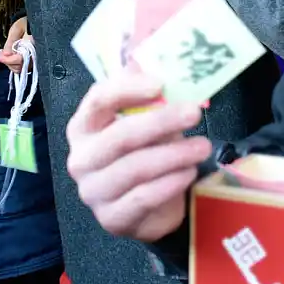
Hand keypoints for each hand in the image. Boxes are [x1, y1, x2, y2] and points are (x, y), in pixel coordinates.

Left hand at [0, 17, 31, 74]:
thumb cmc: (25, 23)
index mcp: (33, 46)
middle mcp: (35, 54)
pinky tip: (8, 55)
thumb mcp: (16, 29)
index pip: (20, 59)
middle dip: (8, 62)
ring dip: (9, 63)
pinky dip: (13, 63)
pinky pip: (21, 66)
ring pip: (20, 68)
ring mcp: (33, 58)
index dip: (8, 60)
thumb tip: (5, 55)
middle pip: (20, 66)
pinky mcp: (30, 59)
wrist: (31, 23)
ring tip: (3, 54)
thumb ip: (10, 43)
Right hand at [66, 73, 210, 242]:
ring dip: (174, 154)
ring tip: (202, 146)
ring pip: (135, 168)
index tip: (160, 84)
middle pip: (120, 136)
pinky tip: (189, 172)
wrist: (146, 207)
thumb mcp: (144, 120)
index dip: (128, 90)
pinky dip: (170, 183)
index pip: (98, 100)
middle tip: (194, 112)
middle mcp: (81, 159)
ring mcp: (93, 192)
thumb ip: (148, 95)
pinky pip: (143, 198)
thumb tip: (164, 64)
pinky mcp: (112, 219)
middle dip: (160, 122)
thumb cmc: (143, 152)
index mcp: (83, 126)